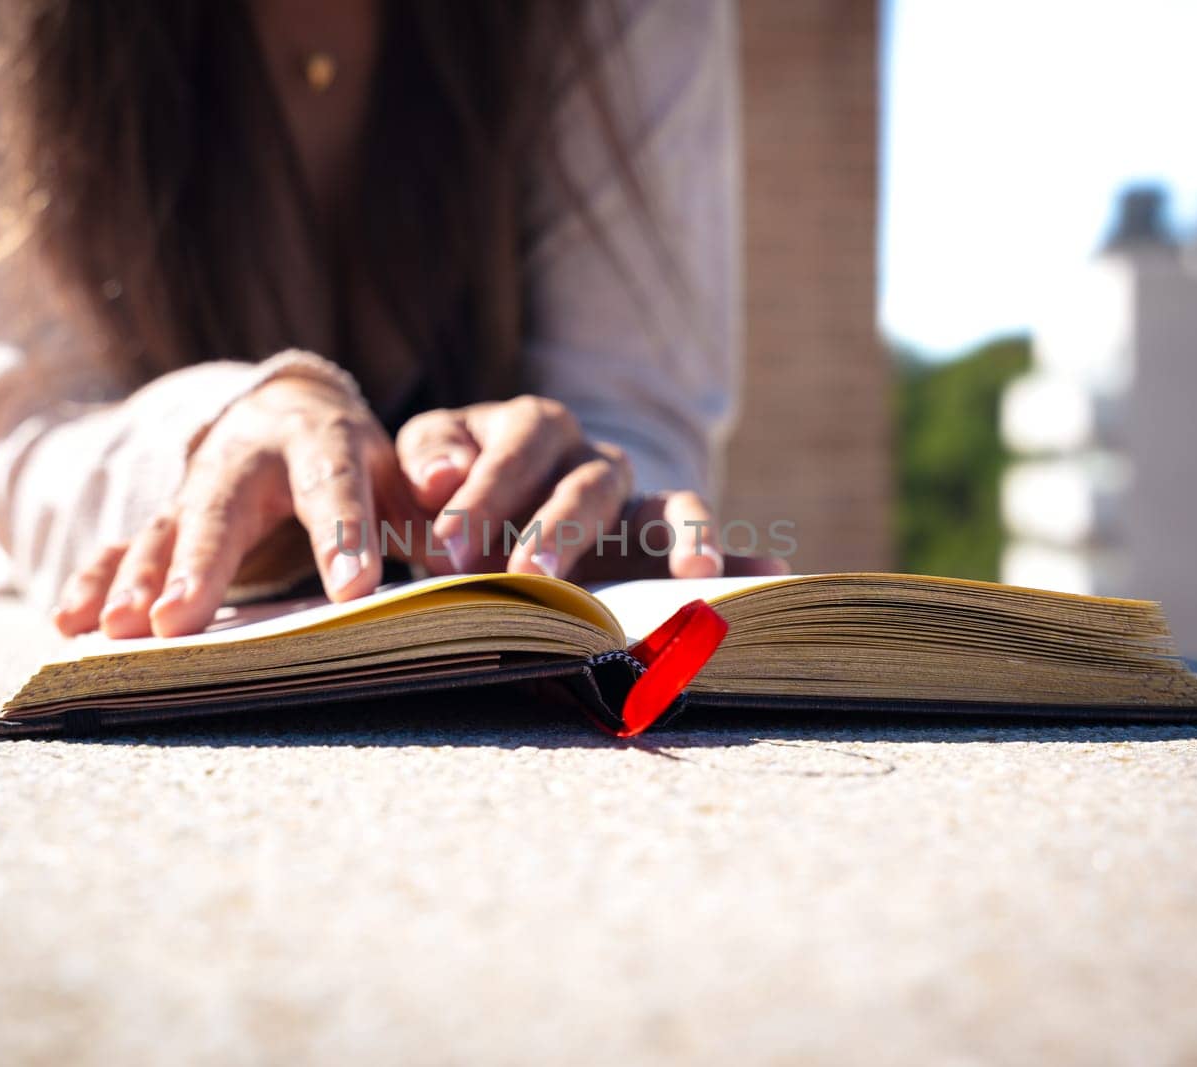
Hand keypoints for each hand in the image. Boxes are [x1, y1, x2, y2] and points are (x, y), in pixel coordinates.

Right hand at [53, 369, 418, 638]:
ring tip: (120, 632)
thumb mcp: (399, 461)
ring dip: (138, 582)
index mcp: (318, 438)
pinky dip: (94, 583)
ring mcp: (195, 490)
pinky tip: (69, 623)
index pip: (331, 482)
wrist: (284, 414)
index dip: (342, 532)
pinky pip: (121, 548)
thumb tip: (454, 490)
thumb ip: (427, 483)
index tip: (354, 588)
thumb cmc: (355, 456)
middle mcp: (244, 459)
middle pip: (220, 509)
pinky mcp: (163, 520)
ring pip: (162, 531)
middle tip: (180, 622)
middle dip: (200, 565)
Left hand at [396, 396, 787, 580]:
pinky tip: (774, 572)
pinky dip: (741, 559)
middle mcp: (594, 458)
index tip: (449, 545)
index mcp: (533, 426)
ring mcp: (635, 502)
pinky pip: (707, 548)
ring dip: (683, 540)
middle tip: (529, 577)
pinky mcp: (657, 547)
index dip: (486, 495)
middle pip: (591, 484)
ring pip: (672, 505)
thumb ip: (428, 458)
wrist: (466, 520)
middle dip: (562, 531)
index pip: (518, 450)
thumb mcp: (422, 463)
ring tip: (698, 575)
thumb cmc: (445, 489)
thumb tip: (441, 477)